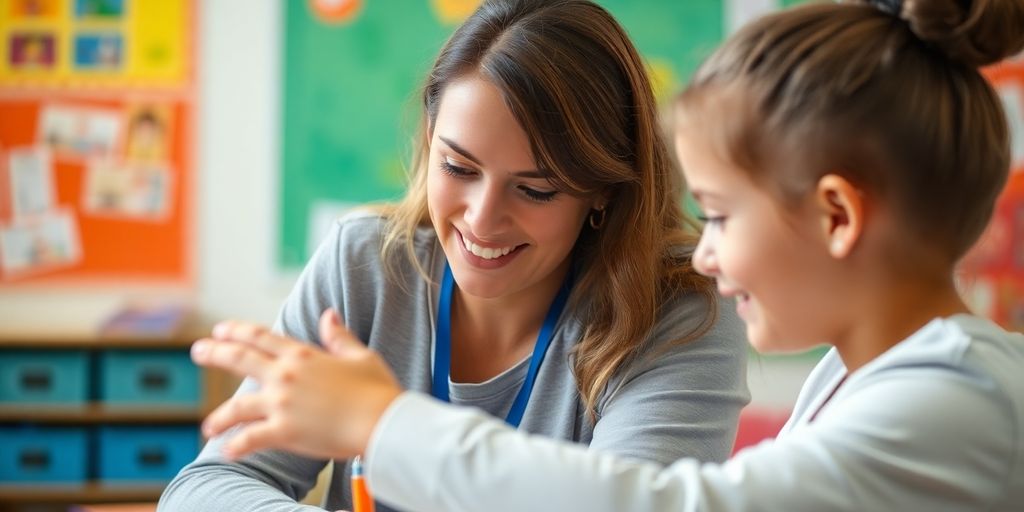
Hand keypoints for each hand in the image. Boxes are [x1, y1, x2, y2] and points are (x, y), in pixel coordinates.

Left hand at [190, 310, 403, 459]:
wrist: (382, 422)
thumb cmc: (377, 390)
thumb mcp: (360, 356)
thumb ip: (339, 336)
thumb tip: (328, 314)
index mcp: (303, 355)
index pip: (261, 337)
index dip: (238, 331)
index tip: (221, 329)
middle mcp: (286, 375)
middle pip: (239, 359)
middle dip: (214, 353)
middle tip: (197, 351)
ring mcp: (281, 403)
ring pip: (236, 407)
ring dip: (218, 417)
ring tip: (207, 427)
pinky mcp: (283, 431)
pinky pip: (250, 439)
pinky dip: (236, 446)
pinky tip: (227, 452)